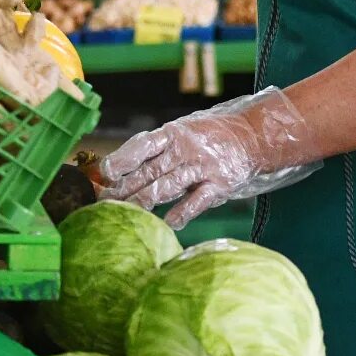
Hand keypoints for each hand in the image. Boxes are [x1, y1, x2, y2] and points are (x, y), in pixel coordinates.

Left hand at [97, 88, 318, 228]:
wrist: (253, 137)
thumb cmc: (209, 137)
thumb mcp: (183, 132)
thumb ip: (157, 150)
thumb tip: (118, 170)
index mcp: (173, 133)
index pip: (141, 146)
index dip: (121, 160)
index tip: (103, 174)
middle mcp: (186, 148)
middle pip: (148, 171)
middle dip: (123, 189)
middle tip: (102, 204)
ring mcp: (203, 167)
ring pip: (167, 187)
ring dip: (143, 202)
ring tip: (124, 214)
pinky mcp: (219, 184)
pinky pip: (196, 201)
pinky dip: (181, 213)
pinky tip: (167, 223)